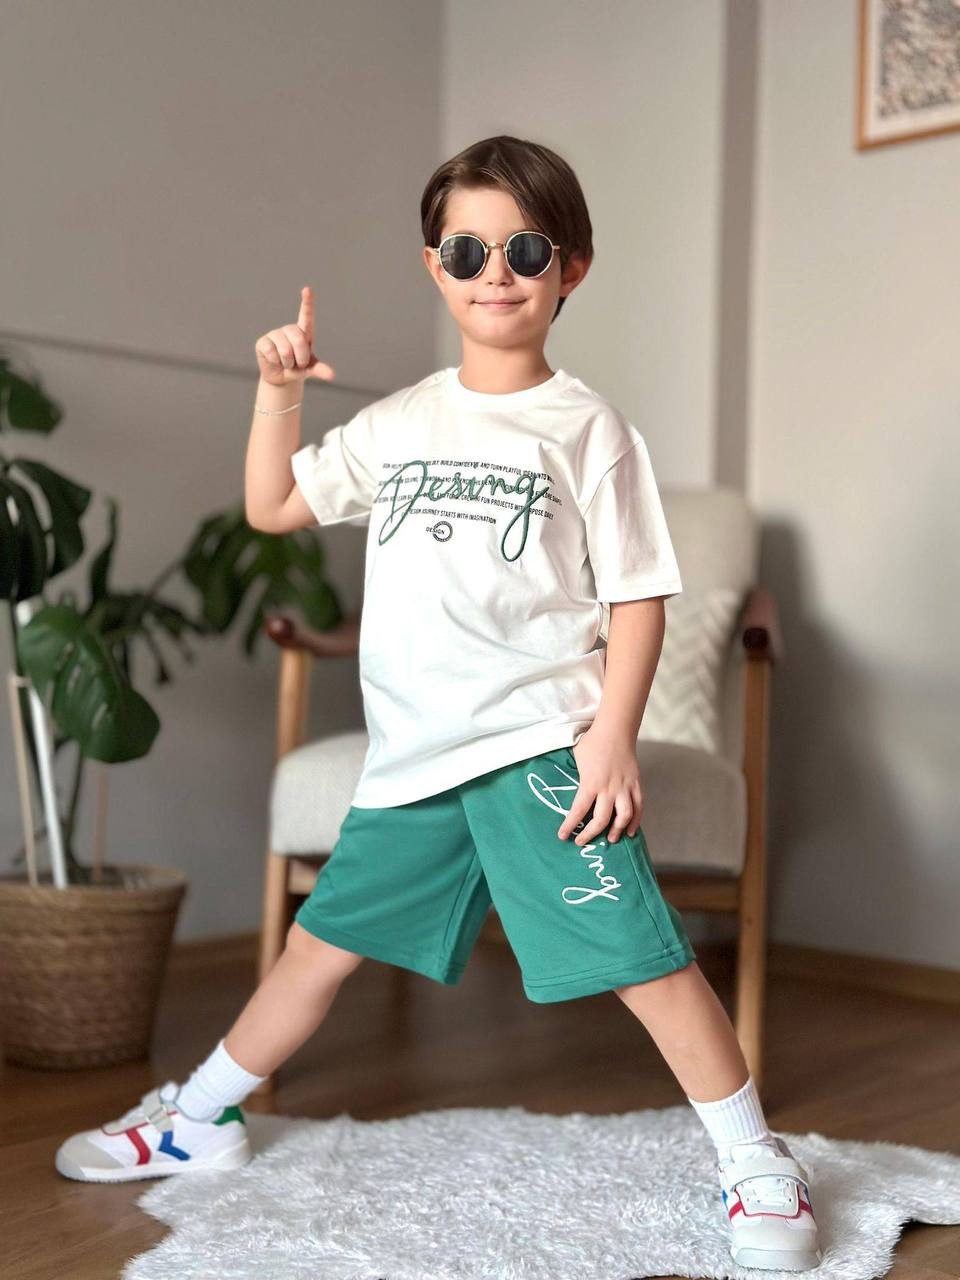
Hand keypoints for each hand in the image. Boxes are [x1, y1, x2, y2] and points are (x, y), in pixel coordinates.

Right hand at [254, 285, 336, 386]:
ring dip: (288, 362)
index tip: (307, 289)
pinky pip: (272, 352)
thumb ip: (320, 369)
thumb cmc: (298, 368)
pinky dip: (276, 362)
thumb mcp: (310, 368)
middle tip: (297, 363)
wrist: (282, 377)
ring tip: (286, 362)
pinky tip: (274, 360)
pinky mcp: (263, 342)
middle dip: (301, 357)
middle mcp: (289, 329)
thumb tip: (331, 376)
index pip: (306, 315)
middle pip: (299, 339)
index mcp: (303, 332)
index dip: (307, 302)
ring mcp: (275, 334)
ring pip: (285, 349)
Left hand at [556, 727, 643, 845]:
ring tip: (610, 840)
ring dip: (617, 830)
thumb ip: (575, 777)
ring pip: (624, 816)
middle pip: (602, 819)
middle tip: (582, 842)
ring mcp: (624, 787)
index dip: (570, 826)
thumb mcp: (576, 759)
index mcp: (591, 783)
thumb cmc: (592, 743)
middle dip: (591, 834)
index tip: (563, 836)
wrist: (615, 730)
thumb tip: (565, 787)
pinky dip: (635, 821)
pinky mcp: (635, 784)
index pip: (579, 811)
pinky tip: (630, 831)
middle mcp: (609, 788)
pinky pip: (638, 806)